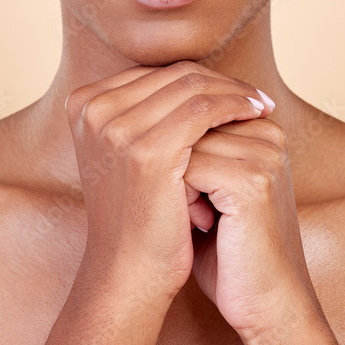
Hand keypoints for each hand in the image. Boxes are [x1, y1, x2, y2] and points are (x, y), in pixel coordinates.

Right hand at [63, 60, 273, 299]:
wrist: (127, 271)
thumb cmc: (135, 213)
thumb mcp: (126, 151)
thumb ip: (143, 111)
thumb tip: (193, 77)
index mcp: (83, 103)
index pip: (153, 73)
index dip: (197, 77)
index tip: (231, 87)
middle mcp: (93, 108)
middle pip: (172, 75)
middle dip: (220, 81)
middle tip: (255, 93)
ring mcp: (117, 127)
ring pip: (191, 87)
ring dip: (234, 92)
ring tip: (261, 104)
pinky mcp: (147, 149)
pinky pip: (203, 109)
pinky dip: (235, 106)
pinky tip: (257, 114)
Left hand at [185, 115, 337, 344]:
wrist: (268, 303)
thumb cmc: (232, 251)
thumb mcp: (212, 189)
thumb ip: (194, 150)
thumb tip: (145, 121)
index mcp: (262, 129)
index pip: (192, 114)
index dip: (179, 156)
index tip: (196, 194)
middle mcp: (268, 134)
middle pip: (186, 126)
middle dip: (175, 167)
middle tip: (195, 209)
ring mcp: (262, 155)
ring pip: (182, 145)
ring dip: (175, 183)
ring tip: (201, 217)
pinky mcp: (252, 181)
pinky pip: (188, 169)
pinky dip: (181, 199)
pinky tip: (202, 225)